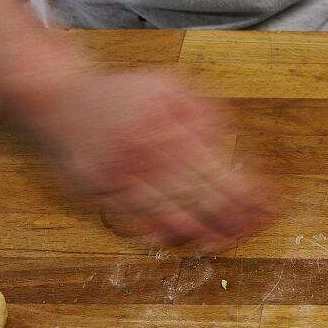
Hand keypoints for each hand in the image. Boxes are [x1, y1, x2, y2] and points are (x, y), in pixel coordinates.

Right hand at [5, 69, 272, 249]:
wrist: (59, 98)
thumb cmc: (124, 95)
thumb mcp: (170, 86)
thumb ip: (205, 112)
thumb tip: (229, 146)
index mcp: (168, 125)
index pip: (218, 169)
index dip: (247, 194)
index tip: (268, 206)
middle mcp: (145, 152)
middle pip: (200, 197)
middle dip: (233, 218)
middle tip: (254, 229)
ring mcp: (120, 175)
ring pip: (170, 214)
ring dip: (203, 231)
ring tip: (226, 240)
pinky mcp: (98, 193)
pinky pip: (135, 221)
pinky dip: (162, 232)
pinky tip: (183, 238)